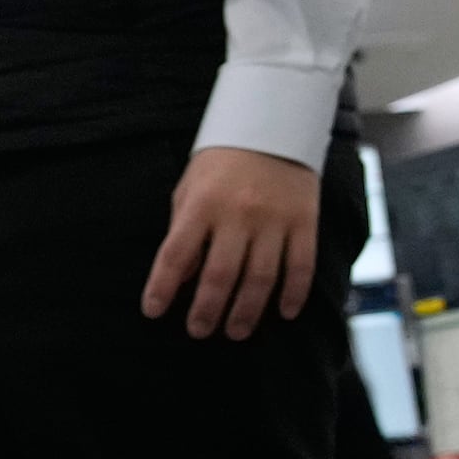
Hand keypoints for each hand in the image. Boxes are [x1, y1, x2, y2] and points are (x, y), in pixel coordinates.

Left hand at [140, 145, 323, 340]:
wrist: (273, 126)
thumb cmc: (220, 163)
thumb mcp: (190, 189)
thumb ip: (183, 230)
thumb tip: (181, 277)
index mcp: (201, 205)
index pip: (175, 255)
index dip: (162, 287)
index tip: (153, 312)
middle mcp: (237, 215)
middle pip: (219, 275)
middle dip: (206, 310)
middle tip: (199, 331)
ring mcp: (274, 220)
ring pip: (260, 278)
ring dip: (246, 311)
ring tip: (234, 332)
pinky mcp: (305, 222)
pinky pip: (301, 266)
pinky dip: (293, 294)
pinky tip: (283, 313)